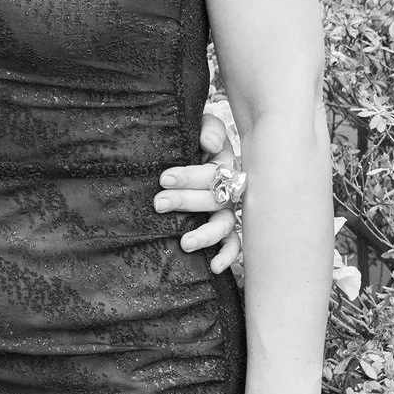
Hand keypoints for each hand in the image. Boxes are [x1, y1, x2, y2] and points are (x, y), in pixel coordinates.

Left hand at [154, 103, 241, 272]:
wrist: (196, 149)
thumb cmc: (196, 138)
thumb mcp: (201, 126)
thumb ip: (208, 129)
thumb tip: (210, 143)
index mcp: (225, 164)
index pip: (212, 173)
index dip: (189, 177)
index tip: (163, 178)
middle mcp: (230, 189)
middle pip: (214, 199)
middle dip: (186, 202)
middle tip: (159, 203)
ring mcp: (229, 210)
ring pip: (225, 225)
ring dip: (206, 234)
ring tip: (185, 243)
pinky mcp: (226, 228)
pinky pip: (234, 245)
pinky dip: (228, 256)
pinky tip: (214, 267)